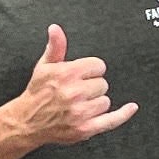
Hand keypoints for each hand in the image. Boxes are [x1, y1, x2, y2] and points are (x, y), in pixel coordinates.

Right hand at [8, 23, 136, 148]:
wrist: (27, 121)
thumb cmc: (38, 92)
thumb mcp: (44, 66)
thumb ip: (56, 46)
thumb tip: (56, 29)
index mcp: (66, 74)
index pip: (98, 66)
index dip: (91, 70)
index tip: (82, 75)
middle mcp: (74, 93)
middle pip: (103, 84)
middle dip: (92, 87)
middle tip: (76, 92)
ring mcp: (80, 113)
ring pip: (106, 101)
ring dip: (96, 102)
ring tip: (79, 104)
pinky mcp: (84, 129)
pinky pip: (111, 120)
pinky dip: (123, 114)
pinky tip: (131, 108)